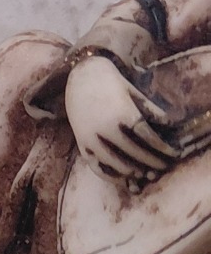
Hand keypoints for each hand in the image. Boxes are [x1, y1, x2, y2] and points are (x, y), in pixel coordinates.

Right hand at [65, 52, 180, 184]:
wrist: (82, 75)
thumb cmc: (112, 82)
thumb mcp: (134, 92)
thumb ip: (151, 110)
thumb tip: (170, 125)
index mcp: (122, 114)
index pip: (147, 137)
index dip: (161, 147)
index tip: (172, 154)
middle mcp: (106, 127)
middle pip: (133, 151)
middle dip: (150, 161)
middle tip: (162, 167)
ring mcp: (91, 137)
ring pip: (114, 161)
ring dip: (131, 170)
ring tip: (143, 174)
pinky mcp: (81, 142)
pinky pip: (95, 164)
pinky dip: (109, 174)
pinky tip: (121, 178)